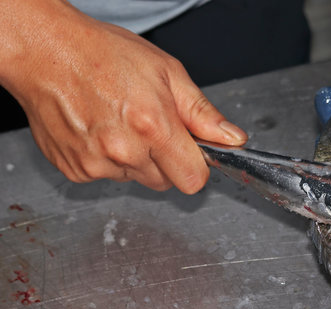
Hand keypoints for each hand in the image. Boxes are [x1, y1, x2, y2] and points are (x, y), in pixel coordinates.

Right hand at [0, 0, 246, 193]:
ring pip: (136, 179)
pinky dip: (107, 159)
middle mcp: (124, 151)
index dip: (196, 165)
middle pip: (166, 182)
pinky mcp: (75, 170)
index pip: (193, 179)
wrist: (45, 51)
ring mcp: (96, 164)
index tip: (189, 151)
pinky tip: (98, 129)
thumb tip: (232, 139)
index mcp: (153, 127)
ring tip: (119, 122)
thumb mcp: (167, 73)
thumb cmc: (103, 54)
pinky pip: (107, 176)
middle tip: (149, 126)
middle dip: (166, 160)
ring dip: (135, 159)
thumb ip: (203, 114)